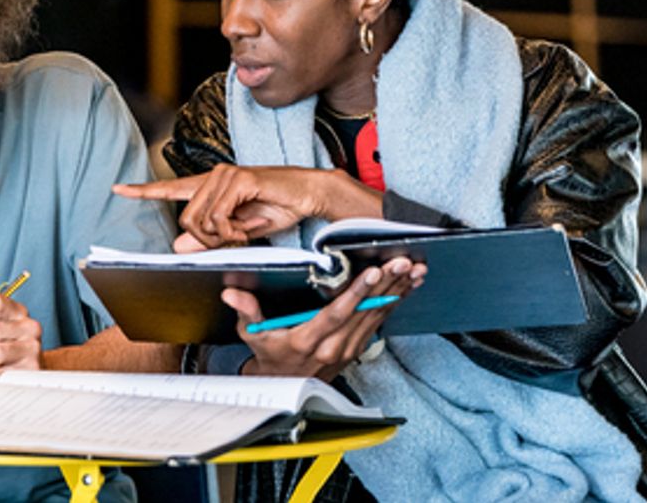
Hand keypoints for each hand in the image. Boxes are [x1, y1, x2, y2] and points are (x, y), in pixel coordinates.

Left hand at [115, 165, 378, 249]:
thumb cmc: (277, 209)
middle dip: (209, 241)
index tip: (118, 188)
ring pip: (202, 222)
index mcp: (210, 186)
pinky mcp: (239, 179)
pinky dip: (235, 232)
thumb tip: (178, 246)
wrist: (308, 195)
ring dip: (225, 237)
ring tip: (248, 230)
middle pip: (187, 221)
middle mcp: (213, 176)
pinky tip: (253, 224)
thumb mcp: (238, 231)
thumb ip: (209, 237)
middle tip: (235, 240)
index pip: (170, 188)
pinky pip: (220, 218)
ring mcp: (225, 175)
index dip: (143, 191)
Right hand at [228, 256, 424, 380]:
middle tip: (403, 261)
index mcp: (308, 340)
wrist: (285, 386)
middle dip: (386, 284)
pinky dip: (396, 300)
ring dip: (397, 289)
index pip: (336, 314)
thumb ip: (247, 312)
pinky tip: (408, 284)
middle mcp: (333, 345)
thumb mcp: (253, 335)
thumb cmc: (270, 354)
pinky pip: (381, 320)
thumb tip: (233, 293)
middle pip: (364, 311)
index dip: (355, 293)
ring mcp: (349, 347)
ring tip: (414, 268)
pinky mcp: (358, 346)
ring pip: (377, 314)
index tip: (372, 272)